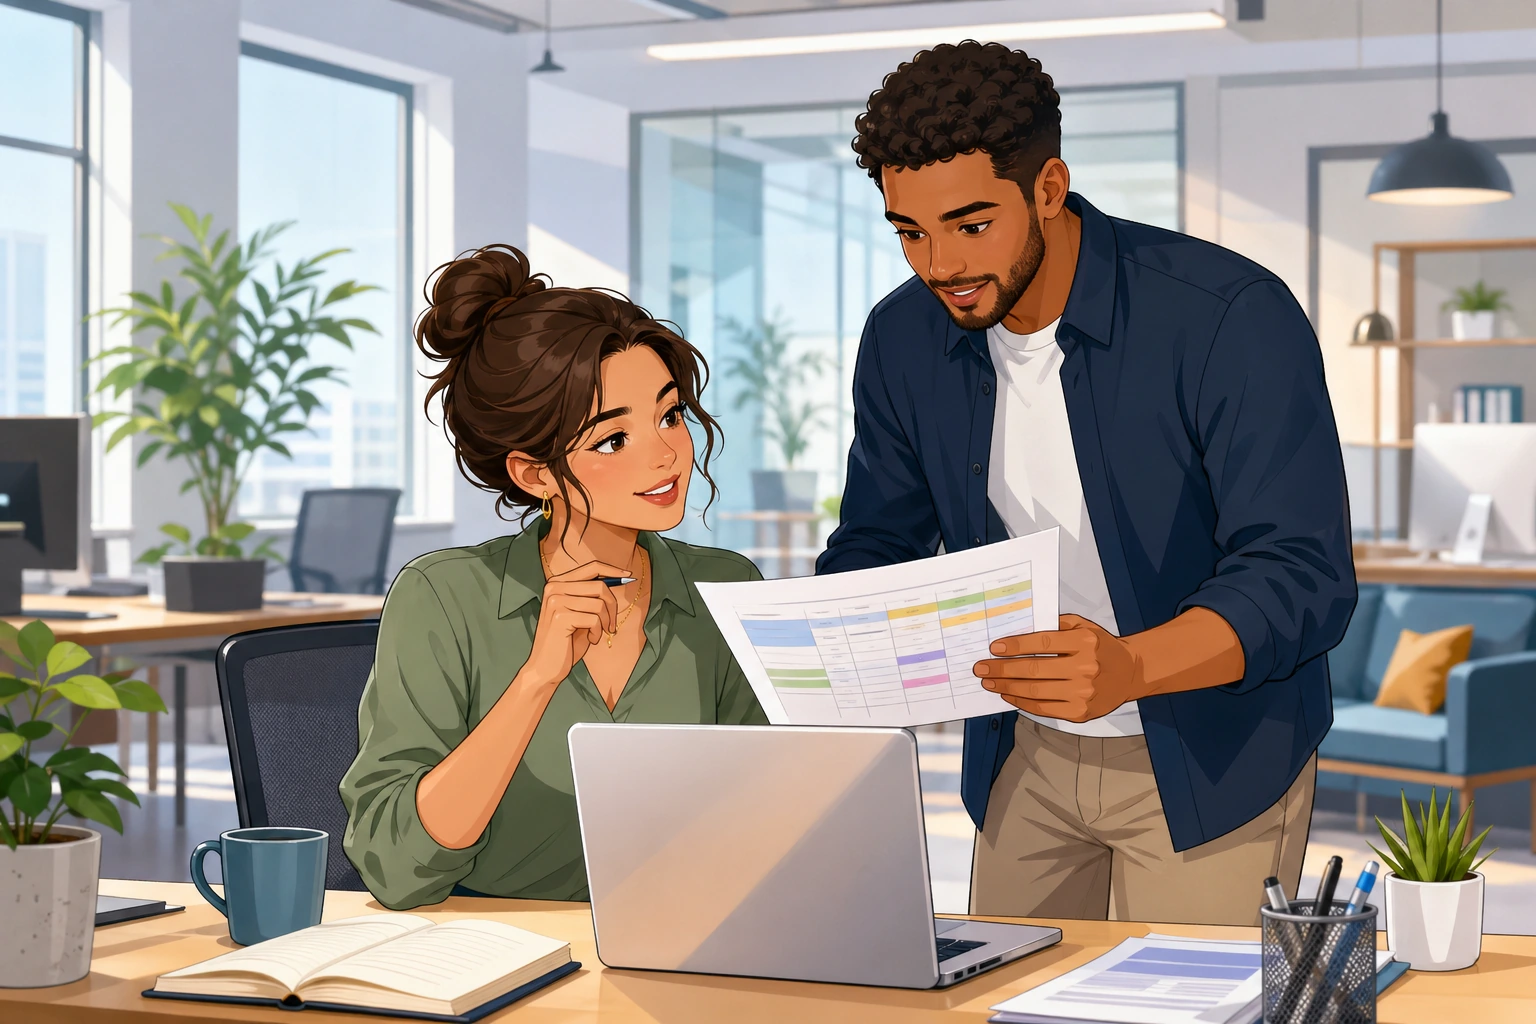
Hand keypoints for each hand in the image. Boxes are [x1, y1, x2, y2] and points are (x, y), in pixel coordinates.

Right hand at [522, 559, 627, 684]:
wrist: (545, 667)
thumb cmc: (566, 641)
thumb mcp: (579, 613)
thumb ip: (591, 595)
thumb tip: (618, 579)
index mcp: (557, 582)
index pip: (591, 567)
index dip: (613, 571)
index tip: (628, 577)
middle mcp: (554, 587)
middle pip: (599, 586)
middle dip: (612, 606)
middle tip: (612, 624)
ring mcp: (556, 601)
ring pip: (599, 603)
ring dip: (606, 622)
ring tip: (599, 633)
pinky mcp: (560, 617)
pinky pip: (594, 619)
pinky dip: (598, 632)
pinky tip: (591, 640)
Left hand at [972, 614, 1143, 722]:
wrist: (1130, 672)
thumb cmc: (1101, 647)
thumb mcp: (1084, 627)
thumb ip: (1055, 625)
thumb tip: (1019, 631)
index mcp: (1085, 642)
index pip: (1043, 643)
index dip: (1016, 646)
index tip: (995, 648)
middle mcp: (1085, 668)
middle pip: (1034, 670)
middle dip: (1002, 669)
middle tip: (981, 668)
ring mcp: (1082, 693)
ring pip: (1035, 692)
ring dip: (1007, 687)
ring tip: (990, 682)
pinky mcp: (1079, 712)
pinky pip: (1044, 709)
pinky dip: (1022, 702)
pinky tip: (1008, 695)